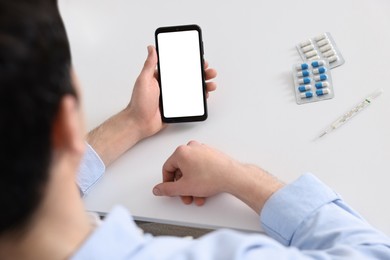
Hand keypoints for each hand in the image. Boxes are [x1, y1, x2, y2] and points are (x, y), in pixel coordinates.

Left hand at [127, 46, 217, 138]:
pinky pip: (191, 102)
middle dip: (201, 74)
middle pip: (189, 77)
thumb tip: (151, 48)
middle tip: (210, 72)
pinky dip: (199, 98)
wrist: (139, 123)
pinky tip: (204, 95)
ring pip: (192, 89)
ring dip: (203, 85)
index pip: (179, 67)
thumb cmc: (138, 103)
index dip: (191, 63)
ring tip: (211, 84)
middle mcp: (169, 86)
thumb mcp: (144, 80)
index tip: (200, 59)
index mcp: (161, 77)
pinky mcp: (177, 107)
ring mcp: (174, 97)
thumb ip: (149, 64)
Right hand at [153, 141, 283, 212]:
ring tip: (197, 196)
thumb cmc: (211, 177)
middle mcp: (191, 147)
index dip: (167, 182)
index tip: (170, 190)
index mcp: (181, 152)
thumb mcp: (183, 187)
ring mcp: (202, 150)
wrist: (232, 176)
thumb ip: (167, 189)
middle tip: (186, 196)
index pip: (167, 168)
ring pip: (191, 170)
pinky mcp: (211, 154)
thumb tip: (158, 189)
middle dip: (182, 187)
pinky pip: (200, 167)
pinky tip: (204, 190)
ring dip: (192, 185)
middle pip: (180, 170)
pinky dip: (200, 179)